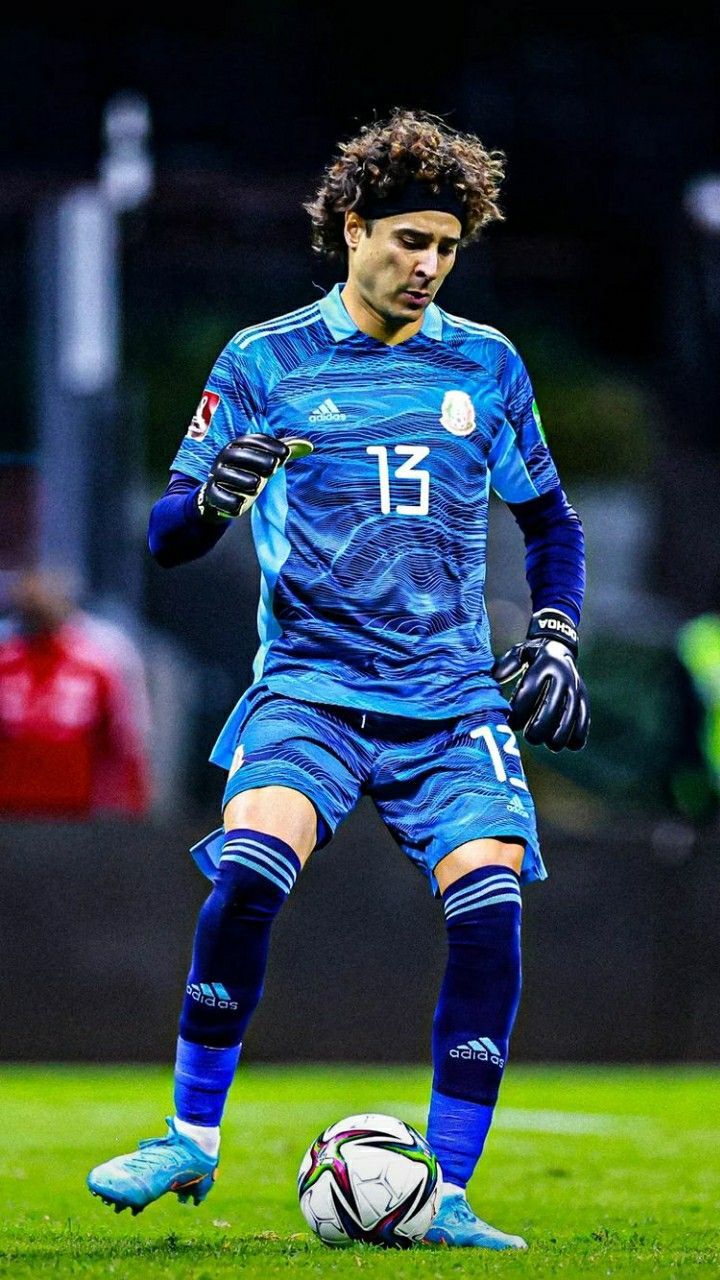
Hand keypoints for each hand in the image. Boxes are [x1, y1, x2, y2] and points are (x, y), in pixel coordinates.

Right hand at [197, 435, 312, 520]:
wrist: (217, 496)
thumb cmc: (246, 474)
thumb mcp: (263, 462)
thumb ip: (283, 453)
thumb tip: (309, 445)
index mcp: (237, 446)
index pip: (252, 440)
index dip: (269, 445)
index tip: (286, 454)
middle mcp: (224, 459)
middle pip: (238, 454)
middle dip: (256, 459)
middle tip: (274, 467)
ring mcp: (217, 477)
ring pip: (227, 476)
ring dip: (242, 479)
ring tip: (257, 484)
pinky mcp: (212, 495)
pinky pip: (218, 497)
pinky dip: (229, 501)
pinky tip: (240, 505)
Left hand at [491, 609, 589, 750]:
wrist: (560, 649)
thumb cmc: (532, 656)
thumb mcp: (518, 653)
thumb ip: (505, 666)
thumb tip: (494, 681)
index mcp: (544, 664)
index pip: (529, 692)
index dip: (518, 711)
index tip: (510, 723)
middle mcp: (563, 676)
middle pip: (550, 709)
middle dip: (538, 729)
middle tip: (530, 737)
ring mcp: (576, 688)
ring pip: (570, 718)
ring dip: (558, 736)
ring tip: (548, 743)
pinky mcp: (584, 698)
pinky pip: (585, 721)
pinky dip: (578, 736)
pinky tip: (568, 744)